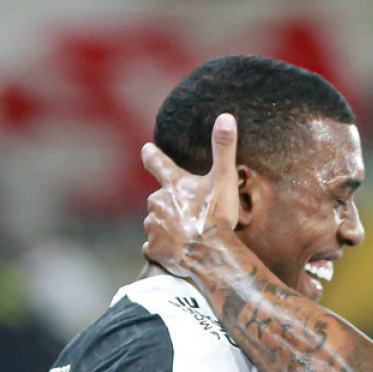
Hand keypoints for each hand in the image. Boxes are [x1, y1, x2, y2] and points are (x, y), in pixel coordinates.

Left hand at [141, 113, 240, 274]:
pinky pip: (154, 247)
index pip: (156, 162)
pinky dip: (163, 248)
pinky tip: (178, 252)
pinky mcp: (153, 248)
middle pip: (159, 199)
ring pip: (157, 223)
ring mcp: (153, 226)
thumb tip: (226, 117)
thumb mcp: (225, 178)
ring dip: (168, 227)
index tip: (146, 149)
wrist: (210, 255)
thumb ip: (224, 148)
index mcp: (173, 184)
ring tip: (189, 235)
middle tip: (193, 215)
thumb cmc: (217, 216)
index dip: (151, 154)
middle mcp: (157, 202)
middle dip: (171, 204)